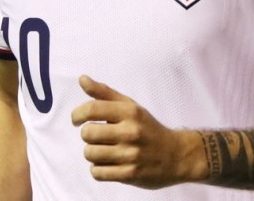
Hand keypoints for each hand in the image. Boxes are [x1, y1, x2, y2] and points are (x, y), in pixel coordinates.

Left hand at [70, 75, 206, 188]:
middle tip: (97, 136)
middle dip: (88, 135)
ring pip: (90, 154)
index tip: (76, 120)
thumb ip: (104, 93)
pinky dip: (98, 169)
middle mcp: (131, 132)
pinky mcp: (130, 174)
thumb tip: (81, 79)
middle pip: (87, 133)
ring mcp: (131, 155)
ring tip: (103, 150)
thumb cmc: (148, 127)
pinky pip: (97, 172)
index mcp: (130, 112)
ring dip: (92, 153)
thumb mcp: (130, 106)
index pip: (92, 109)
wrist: (177, 155)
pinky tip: (107, 164)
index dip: (77, 114)